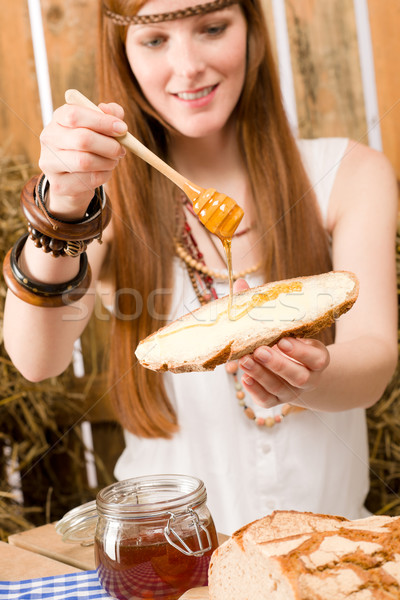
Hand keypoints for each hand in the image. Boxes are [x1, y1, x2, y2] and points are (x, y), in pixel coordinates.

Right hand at [38, 101, 126, 215]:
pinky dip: (104, 175)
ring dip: (108, 162)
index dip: (102, 121)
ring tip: (113, 160)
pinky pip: (88, 180)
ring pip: (85, 161)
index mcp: (58, 119)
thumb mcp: (98, 127)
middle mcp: (49, 138)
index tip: (123, 128)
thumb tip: (111, 110)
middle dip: (109, 145)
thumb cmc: (89, 147)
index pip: (75, 114)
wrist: (72, 180)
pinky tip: (104, 172)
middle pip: (82, 139)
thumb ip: (108, 114)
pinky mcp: (59, 185)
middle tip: (121, 150)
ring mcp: (50, 163)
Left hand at [239, 337, 329, 408]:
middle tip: (260, 351)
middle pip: (298, 378)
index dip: (300, 351)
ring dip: (260, 374)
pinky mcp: (276, 400)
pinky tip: (245, 377)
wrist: (292, 367)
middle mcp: (308, 380)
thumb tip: (266, 330)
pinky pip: (266, 400)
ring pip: (278, 388)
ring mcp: (292, 392)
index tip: (282, 341)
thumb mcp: (295, 337)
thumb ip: (286, 334)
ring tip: (245, 361)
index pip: (316, 360)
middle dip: (278, 364)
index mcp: (318, 361)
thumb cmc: (291, 345)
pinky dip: (254, 389)